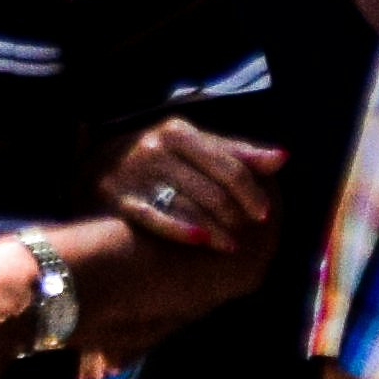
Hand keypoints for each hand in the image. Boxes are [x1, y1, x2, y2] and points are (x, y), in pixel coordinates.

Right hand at [101, 121, 282, 260]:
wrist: (95, 170)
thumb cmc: (158, 160)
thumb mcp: (193, 148)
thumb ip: (236, 153)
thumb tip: (283, 157)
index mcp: (177, 132)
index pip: (228, 165)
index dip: (251, 192)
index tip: (265, 214)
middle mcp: (155, 148)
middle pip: (212, 190)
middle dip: (235, 216)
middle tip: (249, 236)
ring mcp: (135, 173)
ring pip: (189, 206)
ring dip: (217, 230)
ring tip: (231, 247)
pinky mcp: (118, 198)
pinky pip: (157, 218)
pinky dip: (183, 231)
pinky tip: (203, 243)